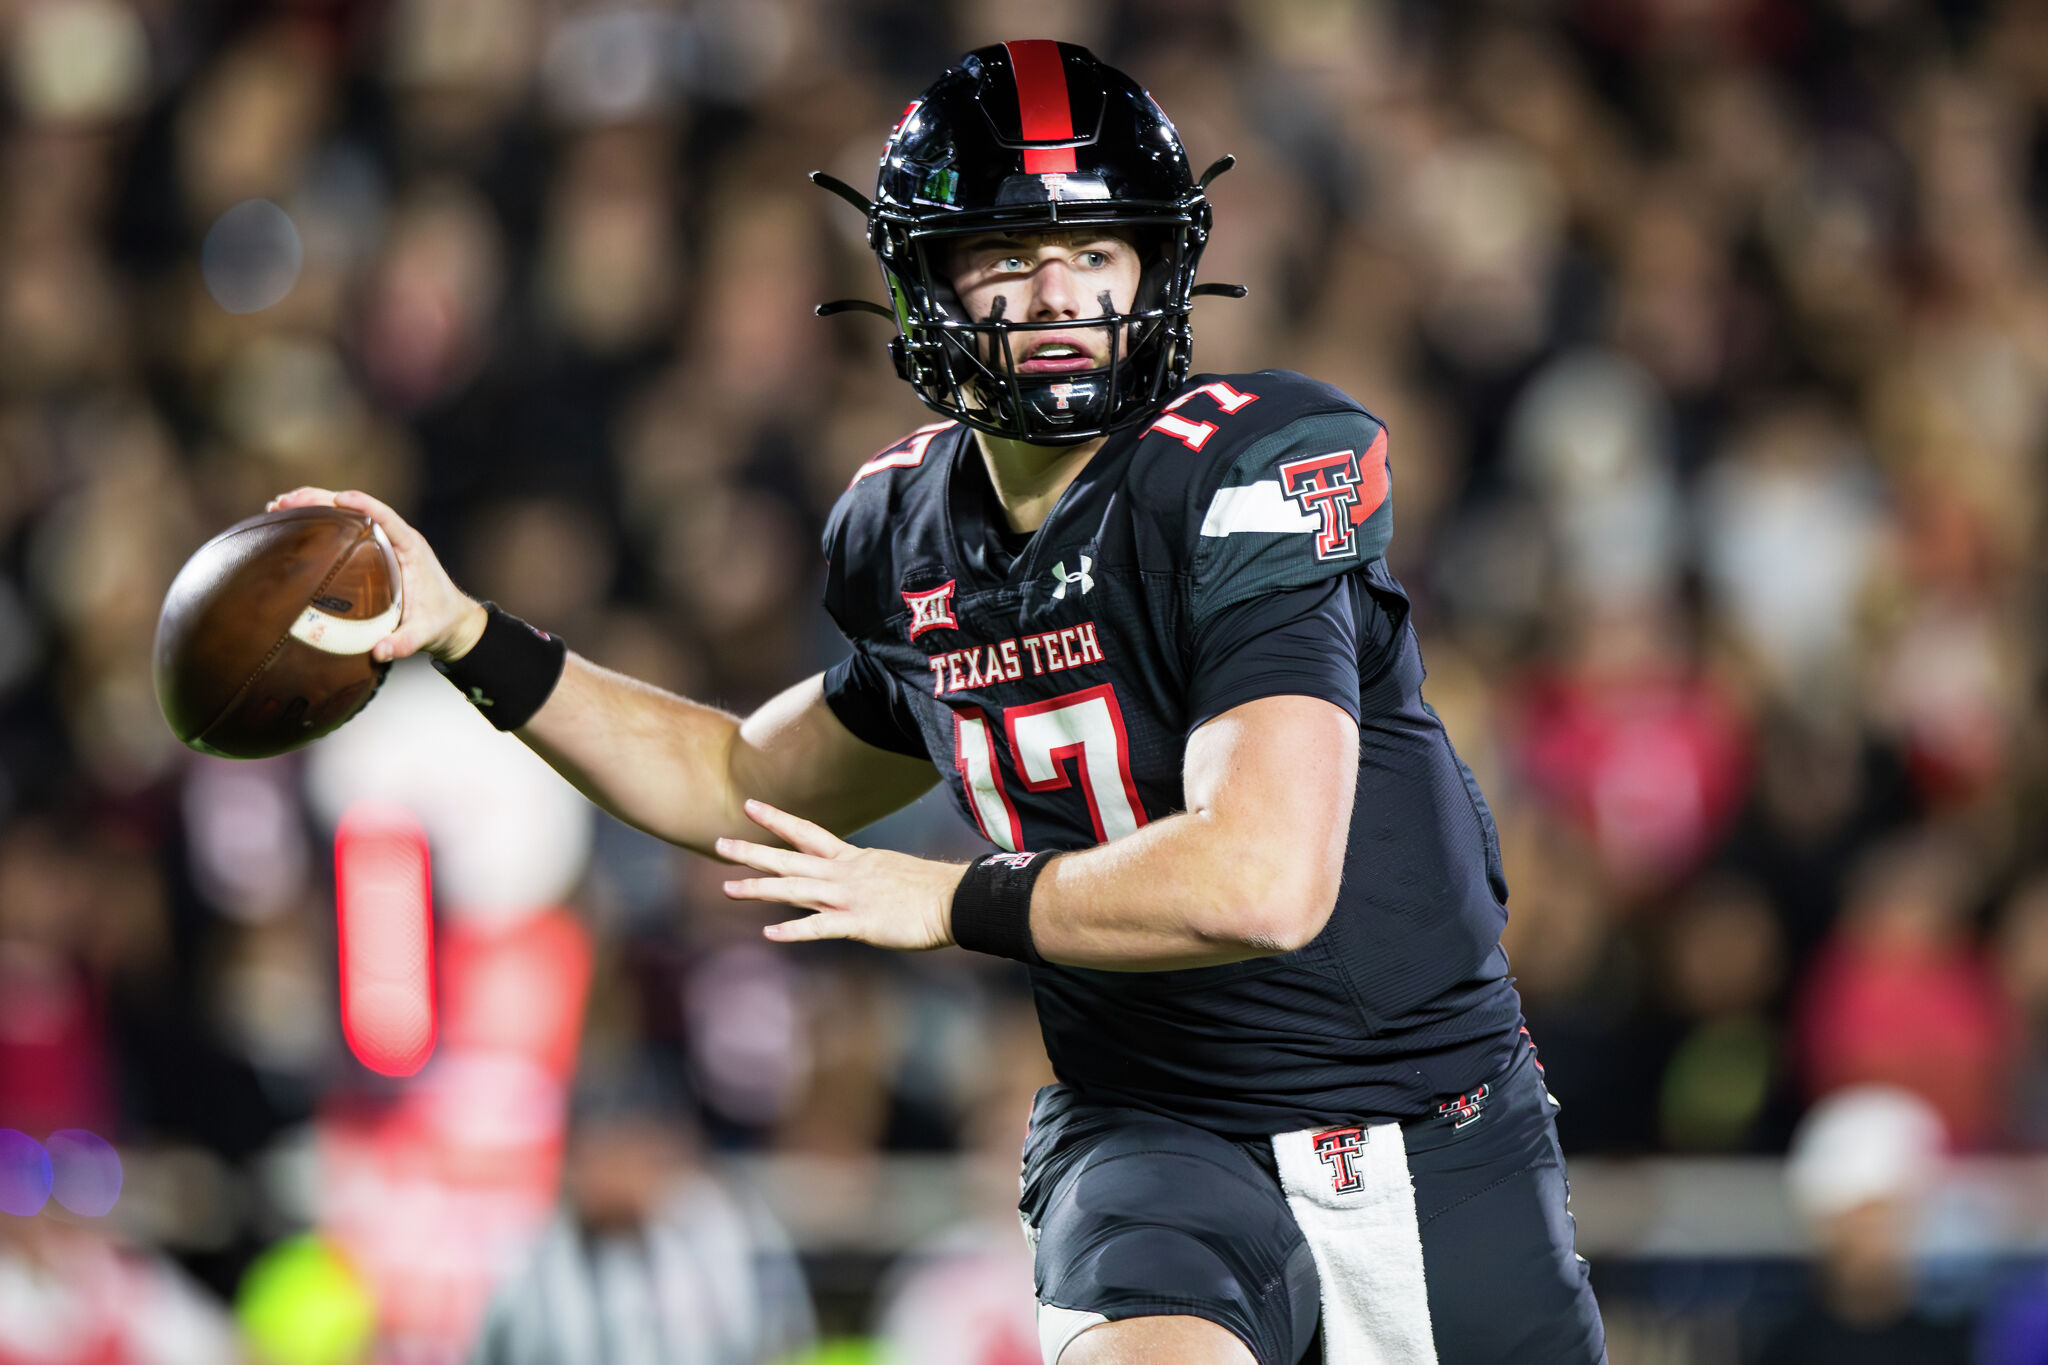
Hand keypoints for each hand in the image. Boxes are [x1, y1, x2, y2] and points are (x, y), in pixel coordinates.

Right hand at [267, 487, 486, 663]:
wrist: (453, 622)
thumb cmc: (441, 622)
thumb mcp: (424, 634)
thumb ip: (405, 643)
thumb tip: (380, 652)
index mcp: (410, 547)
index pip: (385, 516)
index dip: (361, 504)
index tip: (336, 498)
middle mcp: (395, 538)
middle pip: (356, 508)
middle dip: (320, 500)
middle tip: (285, 502)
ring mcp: (382, 542)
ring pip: (345, 514)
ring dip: (313, 505)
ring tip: (278, 506)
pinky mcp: (372, 551)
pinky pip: (343, 529)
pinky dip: (318, 521)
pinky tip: (290, 523)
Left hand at [719, 800, 964, 950]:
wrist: (956, 900)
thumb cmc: (932, 890)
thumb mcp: (892, 872)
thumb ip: (867, 876)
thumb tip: (855, 882)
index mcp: (854, 859)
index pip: (808, 833)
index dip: (778, 819)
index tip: (752, 806)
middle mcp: (845, 873)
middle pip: (791, 858)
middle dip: (754, 852)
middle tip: (720, 843)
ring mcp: (850, 896)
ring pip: (795, 889)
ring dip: (760, 889)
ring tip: (728, 889)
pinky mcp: (860, 922)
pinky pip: (820, 926)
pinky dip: (794, 930)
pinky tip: (769, 932)